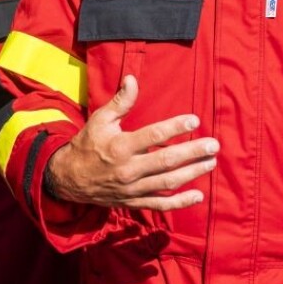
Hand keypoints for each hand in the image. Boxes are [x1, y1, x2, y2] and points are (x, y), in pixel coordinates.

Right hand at [45, 75, 218, 210]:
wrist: (68, 179)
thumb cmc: (87, 144)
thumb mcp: (100, 120)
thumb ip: (120, 102)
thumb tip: (132, 78)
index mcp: (120, 146)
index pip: (153, 136)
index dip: (176, 127)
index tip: (195, 119)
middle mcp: (128, 169)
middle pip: (166, 161)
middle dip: (193, 152)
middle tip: (214, 145)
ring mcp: (132, 188)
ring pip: (167, 182)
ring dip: (192, 173)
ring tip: (211, 163)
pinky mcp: (133, 201)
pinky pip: (159, 205)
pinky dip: (179, 202)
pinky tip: (198, 196)